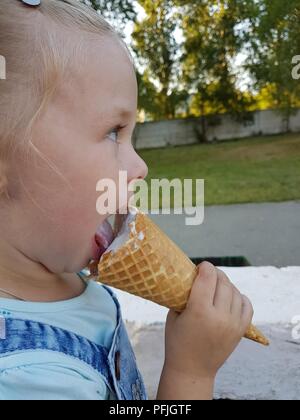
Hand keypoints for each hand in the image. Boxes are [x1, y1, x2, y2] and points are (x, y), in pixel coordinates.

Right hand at [162, 262, 253, 385]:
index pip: (208, 277)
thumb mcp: (174, 315)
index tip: (201, 266)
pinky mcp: (240, 330)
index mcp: (199, 310)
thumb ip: (183, 295)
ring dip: (226, 284)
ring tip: (217, 286)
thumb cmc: (177, 341)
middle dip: (215, 273)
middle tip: (208, 274)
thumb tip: (190, 276)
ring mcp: (233, 324)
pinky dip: (240, 297)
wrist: (192, 370)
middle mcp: (219, 316)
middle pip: (223, 282)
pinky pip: (247, 305)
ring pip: (235, 291)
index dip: (205, 267)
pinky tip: (231, 296)